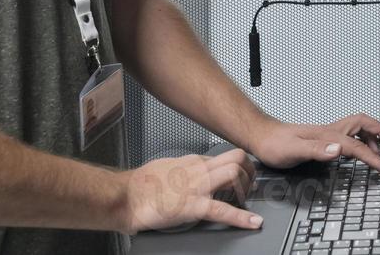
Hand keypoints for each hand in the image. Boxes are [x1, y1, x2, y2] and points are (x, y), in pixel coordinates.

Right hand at [120, 148, 260, 232]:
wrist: (126, 196)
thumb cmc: (142, 185)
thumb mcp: (169, 167)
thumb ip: (186, 168)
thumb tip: (193, 170)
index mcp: (193, 162)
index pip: (226, 156)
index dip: (241, 167)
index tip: (246, 177)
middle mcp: (199, 170)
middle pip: (237, 158)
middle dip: (250, 172)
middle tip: (251, 187)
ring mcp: (197, 187)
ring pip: (234, 174)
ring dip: (246, 190)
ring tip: (247, 203)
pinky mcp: (193, 206)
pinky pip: (223, 210)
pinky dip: (242, 218)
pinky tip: (252, 223)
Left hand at [252, 113, 379, 174]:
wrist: (262, 137)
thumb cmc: (276, 144)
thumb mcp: (295, 150)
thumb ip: (318, 150)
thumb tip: (339, 150)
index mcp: (329, 135)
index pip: (357, 145)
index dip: (373, 157)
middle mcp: (331, 131)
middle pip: (364, 124)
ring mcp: (328, 133)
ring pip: (358, 128)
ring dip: (373, 136)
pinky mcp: (323, 138)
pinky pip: (349, 134)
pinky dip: (360, 139)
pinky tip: (356, 149)